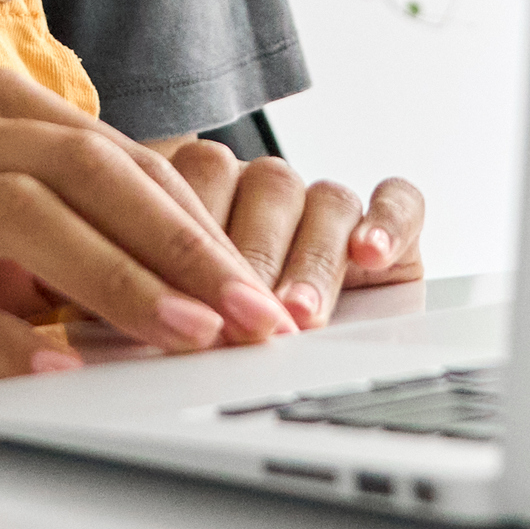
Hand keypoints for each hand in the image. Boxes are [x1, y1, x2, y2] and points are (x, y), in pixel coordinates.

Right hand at [0, 68, 296, 380]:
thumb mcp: (2, 235)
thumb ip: (84, 233)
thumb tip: (209, 283)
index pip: (117, 155)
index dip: (194, 221)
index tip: (255, 288)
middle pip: (82, 168)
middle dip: (175, 243)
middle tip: (242, 312)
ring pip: (23, 215)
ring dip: (113, 279)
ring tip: (176, 334)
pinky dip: (4, 335)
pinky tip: (55, 369)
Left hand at [151, 139, 426, 331]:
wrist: (291, 348)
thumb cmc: (204, 329)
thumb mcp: (169, 311)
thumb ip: (150, 297)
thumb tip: (131, 317)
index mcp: (200, 186)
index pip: (199, 180)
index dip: (194, 239)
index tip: (187, 296)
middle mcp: (263, 187)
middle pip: (266, 192)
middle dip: (256, 261)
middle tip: (247, 317)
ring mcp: (323, 201)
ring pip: (324, 199)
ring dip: (311, 259)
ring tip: (300, 311)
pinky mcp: (389, 219)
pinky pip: (398, 199)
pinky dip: (388, 221)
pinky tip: (370, 254)